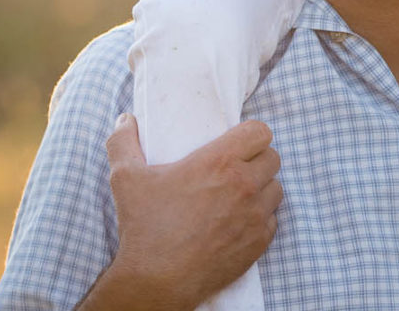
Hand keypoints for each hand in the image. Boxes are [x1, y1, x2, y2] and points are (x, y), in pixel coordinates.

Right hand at [82, 114, 282, 309]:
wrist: (157, 280)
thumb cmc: (145, 227)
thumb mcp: (126, 178)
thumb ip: (123, 142)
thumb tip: (124, 118)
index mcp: (220, 161)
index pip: (260, 131)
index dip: (252, 134)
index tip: (239, 143)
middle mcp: (244, 184)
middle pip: (273, 158)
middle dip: (257, 160)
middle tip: (237, 169)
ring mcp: (255, 215)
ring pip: (276, 188)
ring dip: (262, 188)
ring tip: (240, 195)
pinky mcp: (259, 242)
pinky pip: (272, 220)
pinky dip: (260, 219)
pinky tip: (239, 222)